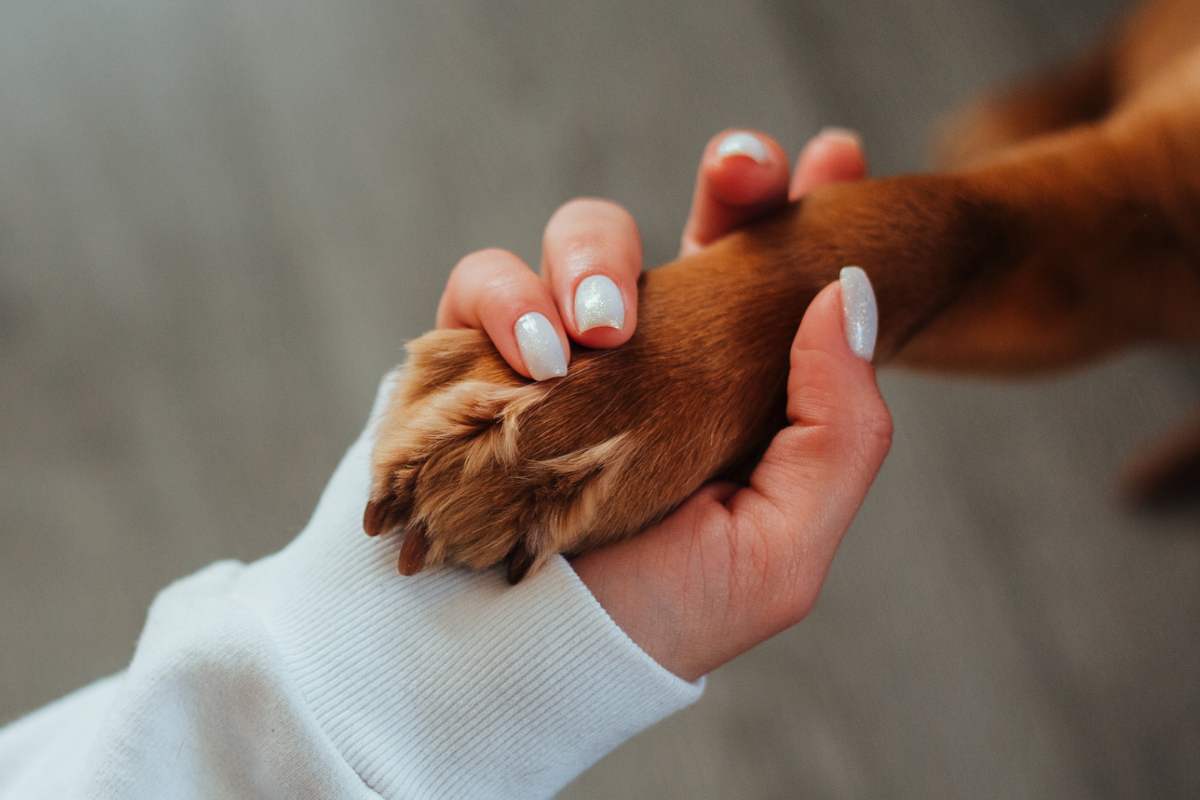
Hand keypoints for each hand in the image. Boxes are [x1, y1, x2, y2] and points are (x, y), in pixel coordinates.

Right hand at [435, 128, 889, 679]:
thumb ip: (837, 431)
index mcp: (727, 390)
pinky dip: (505, 301)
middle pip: (692, 226)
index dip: (805, 209)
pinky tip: (535, 356)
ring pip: (582, 235)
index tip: (837, 155)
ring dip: (594, 255)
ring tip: (596, 331)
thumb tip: (849, 294)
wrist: (511, 670)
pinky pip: (483, 281)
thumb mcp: (778, 550)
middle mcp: (648, 357)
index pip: (774, 281)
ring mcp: (560, 349)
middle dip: (728, 180)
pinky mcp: (474, 355)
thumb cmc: (650, 619)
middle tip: (743, 168)